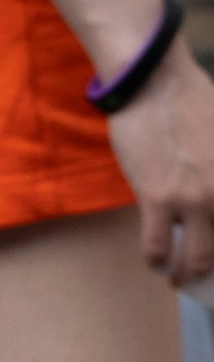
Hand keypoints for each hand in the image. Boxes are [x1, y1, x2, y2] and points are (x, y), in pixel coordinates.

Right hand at [107, 41, 213, 284]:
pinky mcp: (158, 198)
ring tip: (179, 279)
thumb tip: (213, 196)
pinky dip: (157, 260)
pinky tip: (156, 260)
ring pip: (197, 261)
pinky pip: (157, 247)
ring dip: (186, 276)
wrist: (154, 82)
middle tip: (203, 276)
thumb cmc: (193, 103)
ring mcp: (194, 199)